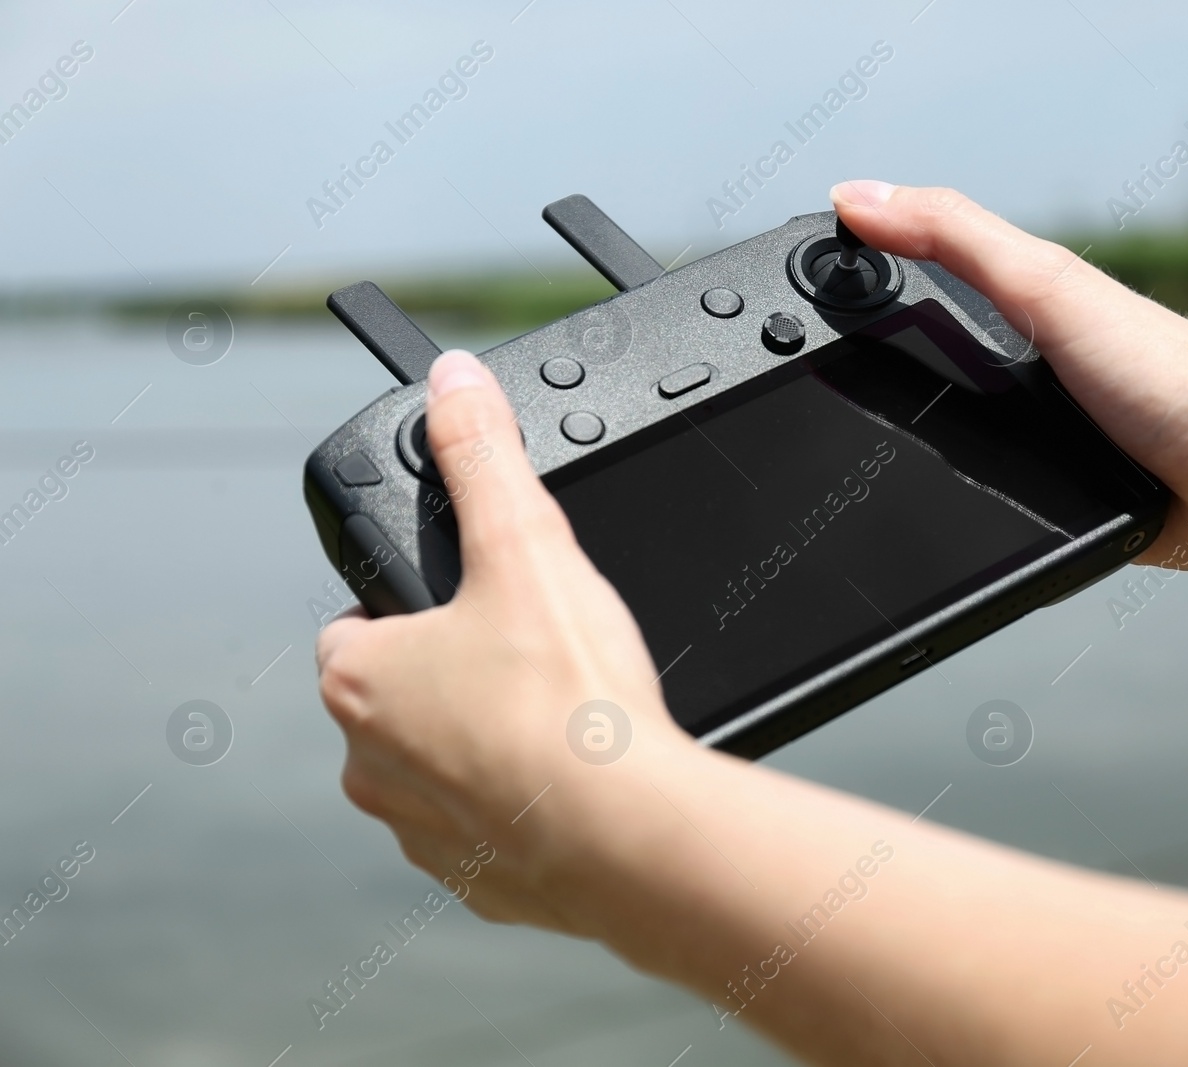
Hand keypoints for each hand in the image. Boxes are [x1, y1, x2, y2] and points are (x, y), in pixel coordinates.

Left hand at [315, 350, 702, 931]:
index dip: (411, 606)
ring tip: (561, 720)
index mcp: (363, 681)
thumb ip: (483, 455)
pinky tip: (576, 782)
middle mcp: (371, 764)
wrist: (629, 833)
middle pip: (402, 696)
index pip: (357, 626)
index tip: (468, 602)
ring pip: (442, 769)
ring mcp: (420, 833)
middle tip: (531, 656)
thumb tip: (453, 381)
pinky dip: (523, 807)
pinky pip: (489, 830)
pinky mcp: (478, 882)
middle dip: (456, 675)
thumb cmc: (569, 703)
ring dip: (486, 745)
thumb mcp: (527, 547)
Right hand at [831, 180, 1187, 574]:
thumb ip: (957, 240)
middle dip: (866, 389)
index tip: (796, 296)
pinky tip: (932, 520)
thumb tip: (859, 196)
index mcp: (1020, 308)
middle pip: (921, 369)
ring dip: (911, 457)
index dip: (854, 284)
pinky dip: (959, 509)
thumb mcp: (1048, 289)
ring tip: (854, 467)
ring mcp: (1041, 438)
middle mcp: (1028, 369)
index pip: (916, 281)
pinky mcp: (1057, 503)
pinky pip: (987, 503)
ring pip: (948, 442)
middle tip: (811, 407)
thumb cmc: (1175, 377)